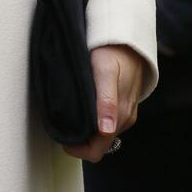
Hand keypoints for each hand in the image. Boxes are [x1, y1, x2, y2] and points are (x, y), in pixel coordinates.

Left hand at [63, 45, 144, 162]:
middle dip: (80, 140)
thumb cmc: (113, 53)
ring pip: (102, 135)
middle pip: (98, 145)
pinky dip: (94, 122)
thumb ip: (106, 102)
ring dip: (87, 130)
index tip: (62, 137)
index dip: (77, 149)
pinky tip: (85, 107)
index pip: (96, 150)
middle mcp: (124, 120)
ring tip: (72, 114)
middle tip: (62, 124)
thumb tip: (106, 130)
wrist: (129, 40)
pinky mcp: (124, 107)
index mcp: (119, 116)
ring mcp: (125, 114)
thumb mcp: (105, 72)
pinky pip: (107, 124)